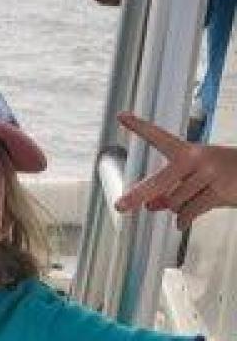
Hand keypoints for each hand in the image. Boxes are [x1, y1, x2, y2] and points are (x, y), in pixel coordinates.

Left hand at [116, 112, 236, 228]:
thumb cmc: (221, 174)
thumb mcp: (195, 176)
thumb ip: (171, 189)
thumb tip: (150, 206)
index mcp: (187, 151)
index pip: (160, 138)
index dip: (140, 127)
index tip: (121, 116)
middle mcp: (196, 159)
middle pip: (160, 181)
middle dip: (138, 195)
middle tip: (119, 206)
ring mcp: (209, 174)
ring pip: (175, 203)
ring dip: (178, 209)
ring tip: (195, 198)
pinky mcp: (219, 190)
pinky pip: (189, 213)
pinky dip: (183, 221)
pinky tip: (182, 223)